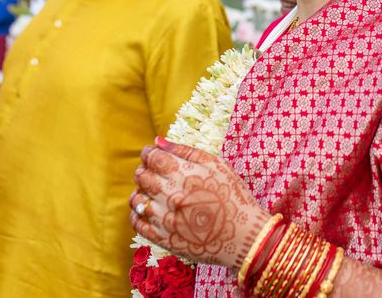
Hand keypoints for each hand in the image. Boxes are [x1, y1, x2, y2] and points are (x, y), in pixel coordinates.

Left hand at [130, 138, 270, 270]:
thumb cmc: (234, 196)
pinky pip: (138, 224)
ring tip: (150, 191)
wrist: (244, 236)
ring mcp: (165, 219)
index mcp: (185, 175)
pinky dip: (137, 214)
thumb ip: (186, 151)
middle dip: (143, 170)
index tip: (151, 154)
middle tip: (151, 171)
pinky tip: (147, 209)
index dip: (148, 153)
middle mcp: (171, 196)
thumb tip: (158, 141)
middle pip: (142, 177)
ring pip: (136, 200)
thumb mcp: (217, 166)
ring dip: (140, 191)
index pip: (153, 158)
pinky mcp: (163, 239)